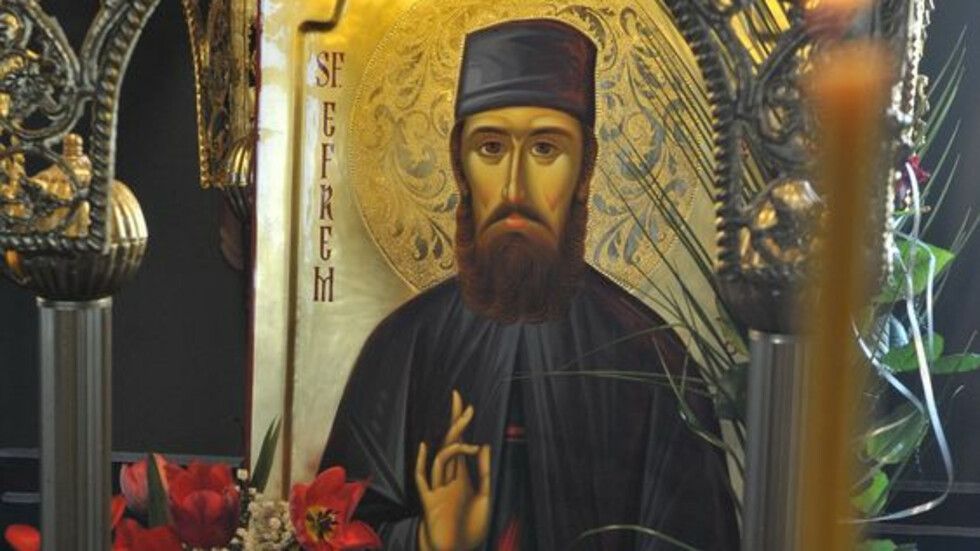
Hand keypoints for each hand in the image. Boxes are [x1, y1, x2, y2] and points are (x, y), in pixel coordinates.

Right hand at [416, 390, 490, 550]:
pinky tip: (426, 447)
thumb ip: (484, 472)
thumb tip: (485, 445)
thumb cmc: (469, 527)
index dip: (462, 424)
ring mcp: (438, 488)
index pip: (461, 443)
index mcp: (462, 475)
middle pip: (450, 444)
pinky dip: (423, 463)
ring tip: (469, 441)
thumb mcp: (484, 497)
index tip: (465, 404)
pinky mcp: (430, 501)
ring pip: (442, 459)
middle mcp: (449, 478)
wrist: (456, 550)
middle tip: (460, 401)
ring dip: (453, 447)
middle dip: (456, 423)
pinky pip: (423, 479)